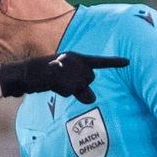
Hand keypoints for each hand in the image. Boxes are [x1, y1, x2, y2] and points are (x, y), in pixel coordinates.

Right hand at [0, 52, 128, 104]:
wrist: (28, 72)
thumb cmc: (48, 76)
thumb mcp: (66, 82)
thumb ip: (81, 90)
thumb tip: (92, 100)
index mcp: (77, 57)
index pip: (99, 61)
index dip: (114, 62)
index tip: (128, 62)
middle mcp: (77, 61)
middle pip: (90, 79)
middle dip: (79, 83)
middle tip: (62, 79)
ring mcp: (71, 69)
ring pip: (82, 86)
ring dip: (71, 88)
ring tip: (57, 82)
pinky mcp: (66, 78)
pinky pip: (71, 92)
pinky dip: (63, 92)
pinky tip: (53, 85)